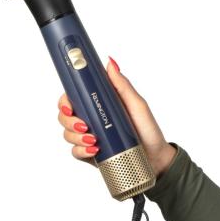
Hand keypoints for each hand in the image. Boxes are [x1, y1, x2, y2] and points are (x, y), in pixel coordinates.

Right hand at [57, 56, 176, 177]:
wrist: (156, 157)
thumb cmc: (146, 129)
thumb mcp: (136, 104)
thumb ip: (122, 85)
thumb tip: (110, 63)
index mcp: (97, 103)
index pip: (72, 97)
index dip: (64, 101)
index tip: (68, 106)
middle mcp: (90, 118)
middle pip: (64, 116)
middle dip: (68, 120)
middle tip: (83, 125)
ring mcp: (88, 136)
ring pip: (67, 134)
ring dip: (75, 137)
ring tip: (93, 139)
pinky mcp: (90, 153)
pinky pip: (75, 152)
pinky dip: (81, 151)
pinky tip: (93, 149)